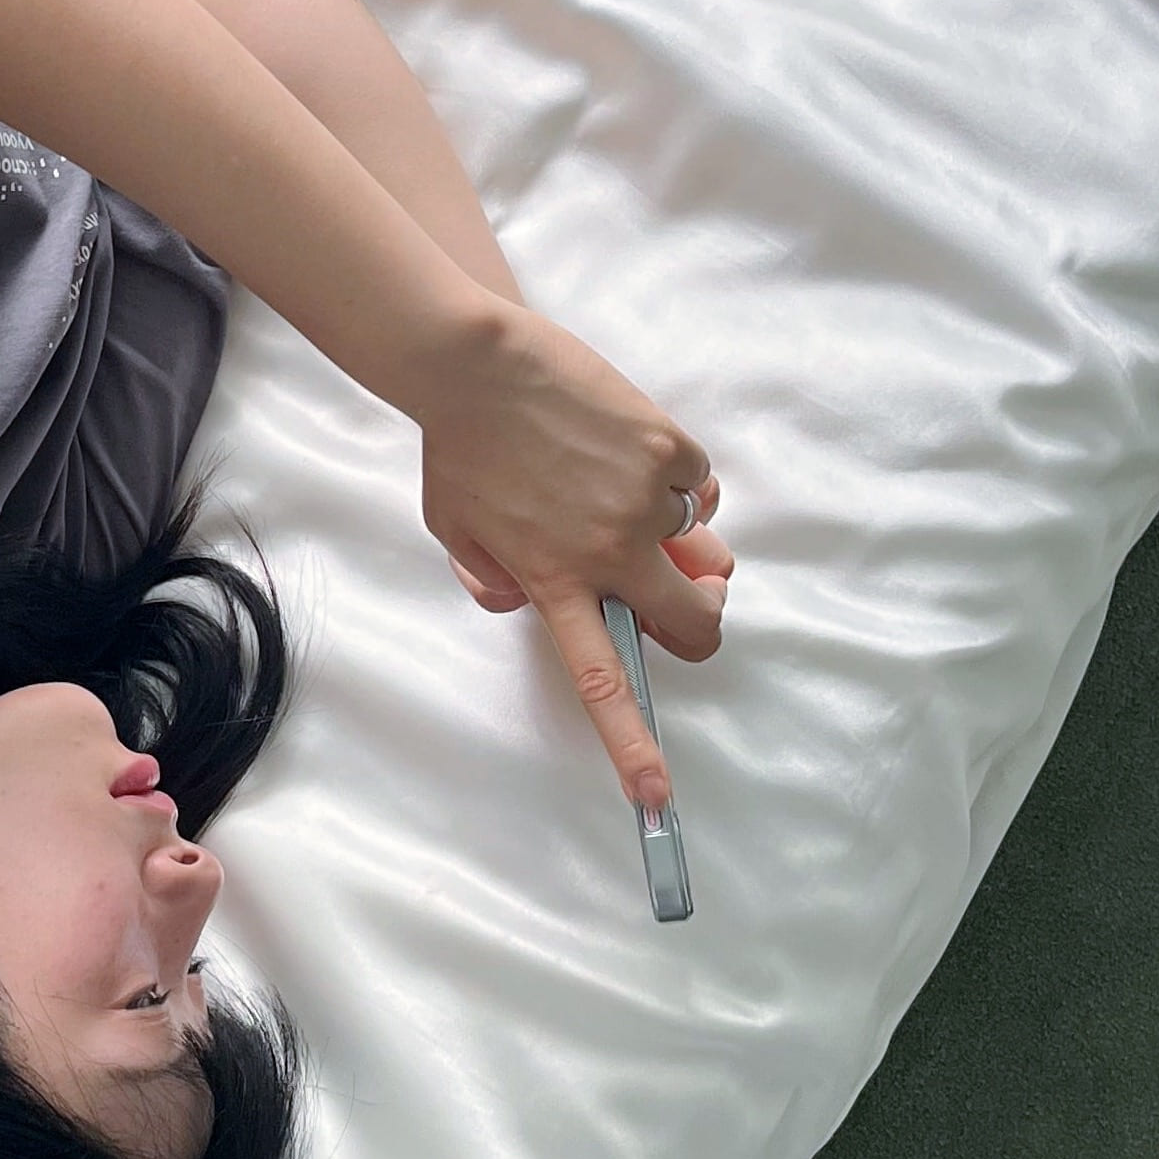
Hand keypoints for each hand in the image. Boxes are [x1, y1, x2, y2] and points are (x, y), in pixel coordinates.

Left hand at [418, 304, 730, 805]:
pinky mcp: (669, 450)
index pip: (602, 681)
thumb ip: (493, 580)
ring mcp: (646, 500)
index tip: (657, 796)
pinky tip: (634, 452)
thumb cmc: (457, 447)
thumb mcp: (456, 532)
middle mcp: (610, 552)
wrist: (475, 362)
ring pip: (702, 544)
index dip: (633, 745)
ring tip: (621, 489)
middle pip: (692, 621)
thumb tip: (529, 602)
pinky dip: (680, 480)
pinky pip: (700, 485)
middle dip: (701, 622)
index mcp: (554, 582)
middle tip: (690, 600)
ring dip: (679, 534)